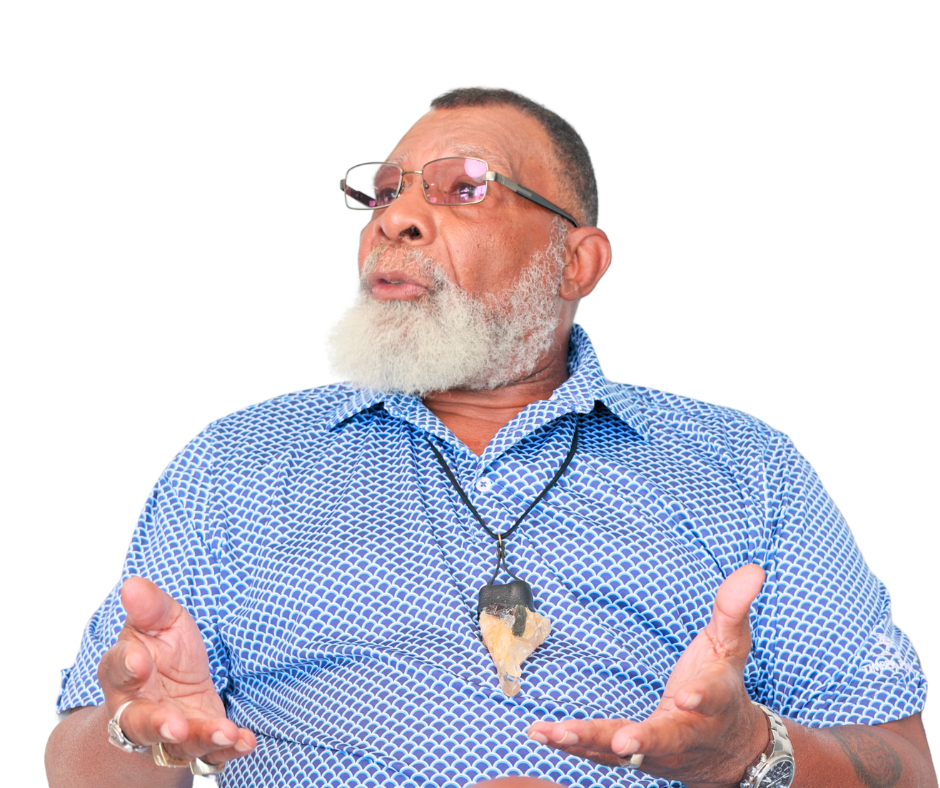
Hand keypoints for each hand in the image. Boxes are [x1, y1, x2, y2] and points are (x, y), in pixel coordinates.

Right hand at [97, 577, 256, 768]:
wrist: (172, 689)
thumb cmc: (163, 649)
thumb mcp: (160, 621)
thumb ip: (150, 608)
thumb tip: (133, 584)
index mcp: (124, 674)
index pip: (119, 671)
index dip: (127, 665)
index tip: (138, 659)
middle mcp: (139, 709)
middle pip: (140, 723)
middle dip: (156, 725)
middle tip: (172, 725)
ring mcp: (170, 730)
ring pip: (179, 742)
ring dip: (201, 737)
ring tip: (223, 730)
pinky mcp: (198, 741)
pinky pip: (212, 751)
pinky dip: (229, 747)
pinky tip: (246, 740)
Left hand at [528, 564, 768, 787]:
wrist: (729, 750)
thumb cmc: (724, 688)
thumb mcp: (732, 645)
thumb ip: (733, 608)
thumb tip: (752, 570)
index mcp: (715, 703)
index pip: (712, 698)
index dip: (702, 696)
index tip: (688, 695)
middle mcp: (688, 734)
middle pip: (667, 739)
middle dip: (643, 739)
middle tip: (619, 742)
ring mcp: (658, 750)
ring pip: (624, 753)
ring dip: (589, 744)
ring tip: (556, 733)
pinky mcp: (632, 756)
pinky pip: (599, 755)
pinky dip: (571, 746)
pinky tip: (541, 733)